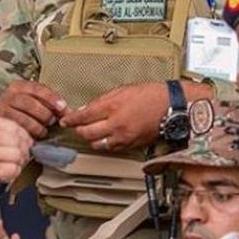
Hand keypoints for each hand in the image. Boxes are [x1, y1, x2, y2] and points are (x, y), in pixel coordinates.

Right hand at [0, 80, 66, 138]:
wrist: (1, 120)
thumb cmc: (24, 110)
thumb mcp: (36, 101)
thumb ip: (51, 104)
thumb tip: (70, 113)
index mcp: (19, 86)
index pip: (38, 89)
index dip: (52, 98)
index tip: (62, 108)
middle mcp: (8, 96)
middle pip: (29, 103)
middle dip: (44, 114)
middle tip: (51, 121)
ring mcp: (2, 110)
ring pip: (22, 118)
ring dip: (37, 126)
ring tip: (43, 131)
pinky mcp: (0, 125)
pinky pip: (16, 131)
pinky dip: (27, 134)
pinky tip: (33, 137)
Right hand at [0, 115, 32, 190]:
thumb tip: (15, 134)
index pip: (17, 126)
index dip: (24, 136)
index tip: (24, 142)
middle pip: (21, 141)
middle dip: (23, 150)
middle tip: (20, 155)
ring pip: (19, 156)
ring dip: (18, 162)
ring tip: (11, 164)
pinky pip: (13, 170)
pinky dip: (13, 173)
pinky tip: (6, 172)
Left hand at [60, 81, 211, 151]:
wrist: (172, 107)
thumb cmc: (152, 95)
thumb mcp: (123, 90)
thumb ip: (102, 100)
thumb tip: (87, 108)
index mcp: (112, 107)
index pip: (83, 117)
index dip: (71, 119)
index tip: (66, 120)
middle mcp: (116, 124)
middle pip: (87, 133)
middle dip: (79, 130)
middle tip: (76, 126)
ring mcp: (123, 137)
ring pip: (97, 144)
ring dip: (91, 139)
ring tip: (90, 131)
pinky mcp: (131, 145)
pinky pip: (111, 148)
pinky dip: (104, 144)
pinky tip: (105, 137)